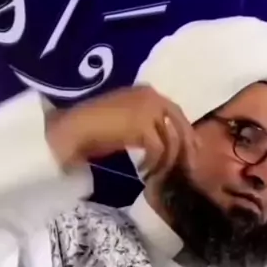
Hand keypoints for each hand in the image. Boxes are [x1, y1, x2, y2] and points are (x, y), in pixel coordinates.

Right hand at [46, 85, 199, 179]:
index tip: (191, 152)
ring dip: (166, 161)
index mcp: (147, 92)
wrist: (74, 129)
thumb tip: (166, 144)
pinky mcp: (142, 125)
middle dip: (187, 148)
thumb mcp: (126, 123)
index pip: (175, 112)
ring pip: (172, 140)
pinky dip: (153, 164)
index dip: (186, 133)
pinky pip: (158, 150)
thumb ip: (146, 126)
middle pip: (180, 124)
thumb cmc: (93, 129)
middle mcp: (151, 95)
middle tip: (189, 169)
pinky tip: (143, 172)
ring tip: (156, 175)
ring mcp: (148, 108)